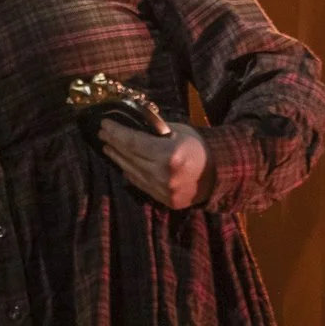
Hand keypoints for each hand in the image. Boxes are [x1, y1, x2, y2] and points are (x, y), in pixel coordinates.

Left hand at [97, 117, 211, 208]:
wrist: (221, 172)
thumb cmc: (199, 146)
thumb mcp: (179, 131)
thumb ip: (155, 131)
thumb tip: (131, 126)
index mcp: (169, 155)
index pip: (134, 142)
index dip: (117, 133)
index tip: (104, 125)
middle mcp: (164, 175)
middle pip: (130, 157)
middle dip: (114, 144)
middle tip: (103, 134)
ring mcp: (163, 190)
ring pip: (132, 172)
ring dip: (118, 159)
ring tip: (108, 147)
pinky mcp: (164, 201)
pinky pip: (141, 184)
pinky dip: (130, 173)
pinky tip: (122, 164)